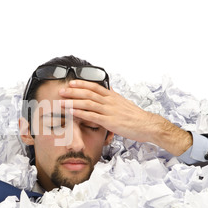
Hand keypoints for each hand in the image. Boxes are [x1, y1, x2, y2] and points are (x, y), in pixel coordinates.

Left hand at [59, 79, 192, 155]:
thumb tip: (108, 89)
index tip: (71, 82)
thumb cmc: (135, 116)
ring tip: (61, 102)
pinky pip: (92, 116)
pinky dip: (80, 113)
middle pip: (88, 93)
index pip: (94, 86)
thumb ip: (114, 96)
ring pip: (87, 103)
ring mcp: (109, 111)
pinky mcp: (109, 121)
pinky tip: (72, 113)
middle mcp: (109, 101)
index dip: (81, 84)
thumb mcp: (124, 102)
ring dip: (72, 102)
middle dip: (72, 91)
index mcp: (112, 96)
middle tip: (60, 91)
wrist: (147, 125)